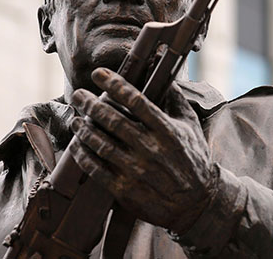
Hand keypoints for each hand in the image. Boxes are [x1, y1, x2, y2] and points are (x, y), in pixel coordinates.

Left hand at [69, 67, 216, 233]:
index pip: (136, 101)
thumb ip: (174, 97)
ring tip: (76, 119)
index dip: (115, 84)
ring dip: (84, 129)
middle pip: (113, 121)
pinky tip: (77, 144)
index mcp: (167, 131)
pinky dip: (83, 155)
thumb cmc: (193, 158)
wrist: (196, 203)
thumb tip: (160, 68)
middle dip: (91, 104)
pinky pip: (97, 169)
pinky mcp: (126, 191)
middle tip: (78, 94)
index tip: (99, 74)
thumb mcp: (190, 125)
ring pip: (101, 144)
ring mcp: (137, 171)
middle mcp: (151, 150)